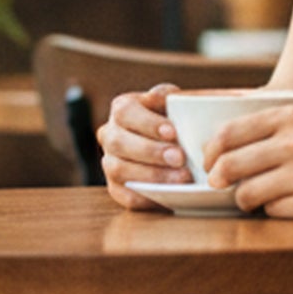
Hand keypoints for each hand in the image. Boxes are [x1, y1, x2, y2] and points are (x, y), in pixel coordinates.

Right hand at [98, 83, 190, 208]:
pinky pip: (124, 195)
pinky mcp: (116, 188)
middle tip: (180, 158)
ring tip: (182, 177)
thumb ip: (170, 97)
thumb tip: (163, 97)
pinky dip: (147, 196)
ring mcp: (110, 162)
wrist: (176, 147)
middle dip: (151, 151)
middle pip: (118, 142)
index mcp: (121, 109)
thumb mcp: (175, 103)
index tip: (173, 132)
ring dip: (152, 175)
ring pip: (119, 170)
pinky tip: (170, 193)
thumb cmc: (176, 121)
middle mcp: (109, 135)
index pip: (125, 112)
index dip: (147, 123)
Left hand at [205, 104, 292, 218]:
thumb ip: (270, 130)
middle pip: (230, 166)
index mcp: (290, 117)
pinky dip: (274, 211)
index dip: (209, 152)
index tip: (209, 162)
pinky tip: (288, 203)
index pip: (228, 134)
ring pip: (247, 194)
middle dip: (218, 180)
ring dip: (245, 199)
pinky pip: (273, 212)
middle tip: (220, 185)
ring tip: (256, 197)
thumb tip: (219, 152)